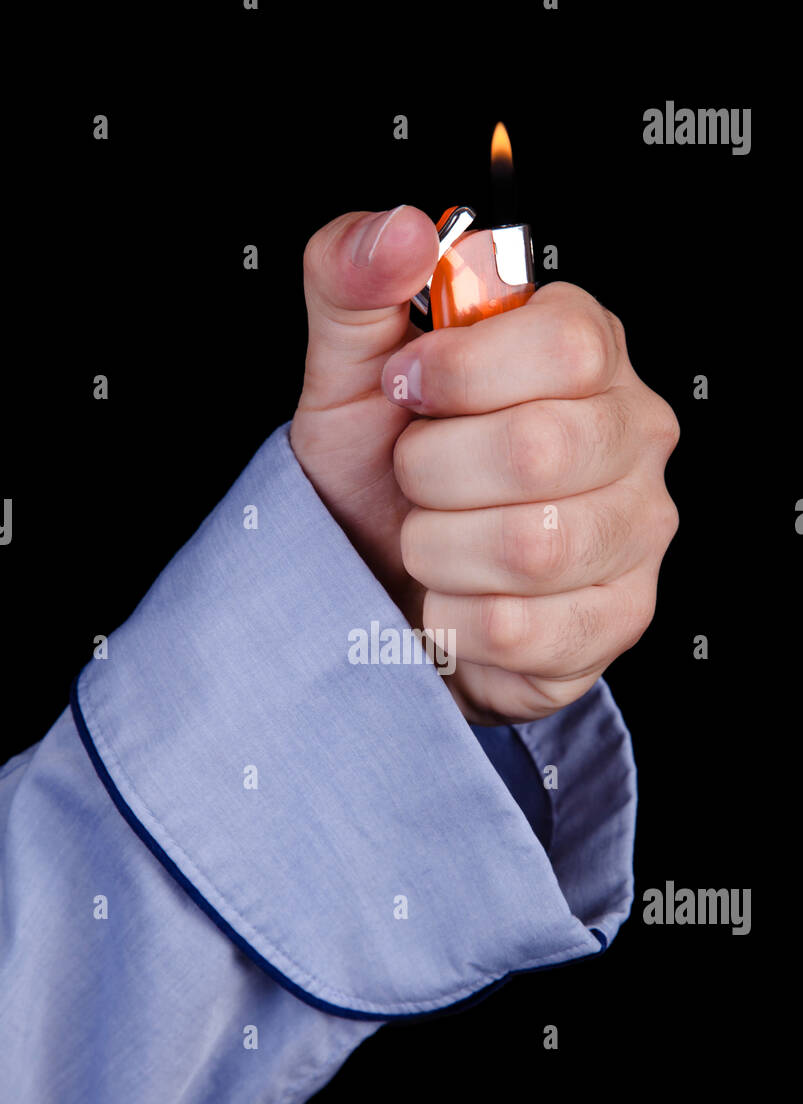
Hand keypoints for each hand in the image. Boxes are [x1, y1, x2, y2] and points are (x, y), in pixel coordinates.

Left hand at [291, 207, 679, 722]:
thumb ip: (353, 283)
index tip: (407, 388)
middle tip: (414, 476)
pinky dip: (454, 617)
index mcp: (585, 349)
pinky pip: (520, 628)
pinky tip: (454, 595)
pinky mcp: (618, 618)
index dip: (461, 373)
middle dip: (433, 471)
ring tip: (432, 537)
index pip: (563, 344)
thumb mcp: (348, 372)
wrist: (381, 586)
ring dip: (438, 549)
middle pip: (542, 449)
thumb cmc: (380, 474)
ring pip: (531, 548)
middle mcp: (633, 434)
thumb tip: (398, 232)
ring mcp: (637, 530)